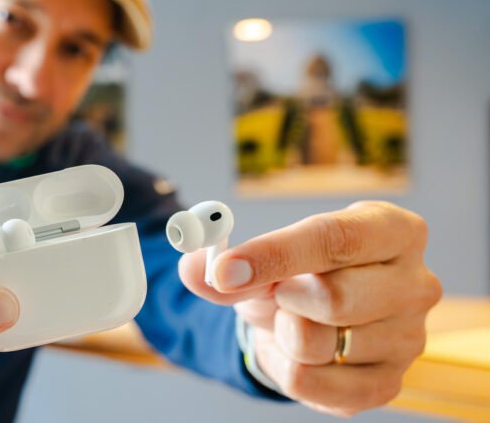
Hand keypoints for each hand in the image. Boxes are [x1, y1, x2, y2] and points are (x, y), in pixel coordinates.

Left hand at [178, 201, 440, 416]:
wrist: (307, 320)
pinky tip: (296, 352)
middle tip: (275, 295)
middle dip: (282, 300)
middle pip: (335, 298)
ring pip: (317, 344)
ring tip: (293, 321)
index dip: (275, 254)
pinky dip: (285, 367)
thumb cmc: (292, 275)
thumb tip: (197, 269)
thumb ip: (223, 263)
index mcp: (391, 230)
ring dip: (283, 334)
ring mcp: (408, 338)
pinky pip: (311, 382)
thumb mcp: (258, 260)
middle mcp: (415, 283)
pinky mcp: (387, 383)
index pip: (336, 238)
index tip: (225, 269)